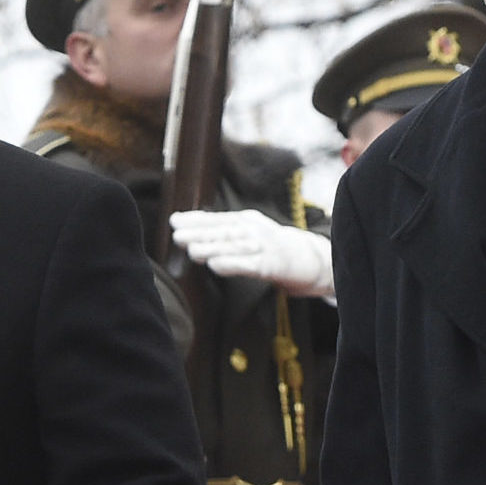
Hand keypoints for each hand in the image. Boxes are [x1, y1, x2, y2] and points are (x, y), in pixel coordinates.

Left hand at [169, 210, 335, 297]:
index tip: (175, 220)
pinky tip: (215, 265)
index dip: (196, 219)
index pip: (218, 219)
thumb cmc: (272, 247)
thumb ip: (223, 235)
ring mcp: (264, 247)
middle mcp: (255, 230)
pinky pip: (250, 265)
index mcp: (247, 221)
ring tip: (192, 250)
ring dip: (213, 248)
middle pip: (224, 231)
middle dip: (200, 232)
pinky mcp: (272, 265)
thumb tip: (191, 236)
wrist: (311, 258)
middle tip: (177, 234)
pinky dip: (232, 264)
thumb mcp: (248, 235)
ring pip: (235, 246)